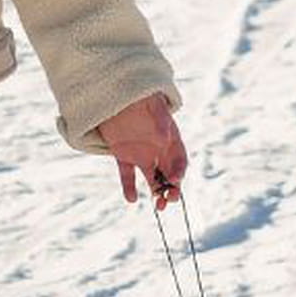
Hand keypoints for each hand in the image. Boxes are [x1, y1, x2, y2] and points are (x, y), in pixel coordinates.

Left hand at [95, 93, 187, 211]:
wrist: (116, 90)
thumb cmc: (140, 95)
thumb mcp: (153, 104)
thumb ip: (159, 119)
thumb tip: (163, 137)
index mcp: (169, 137)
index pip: (179, 159)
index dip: (179, 171)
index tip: (175, 179)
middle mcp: (157, 148)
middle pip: (169, 174)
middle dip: (172, 189)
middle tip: (171, 200)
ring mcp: (140, 152)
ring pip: (152, 178)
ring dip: (157, 193)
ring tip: (159, 206)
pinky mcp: (122, 153)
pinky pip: (127, 174)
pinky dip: (129, 187)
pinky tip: (131, 199)